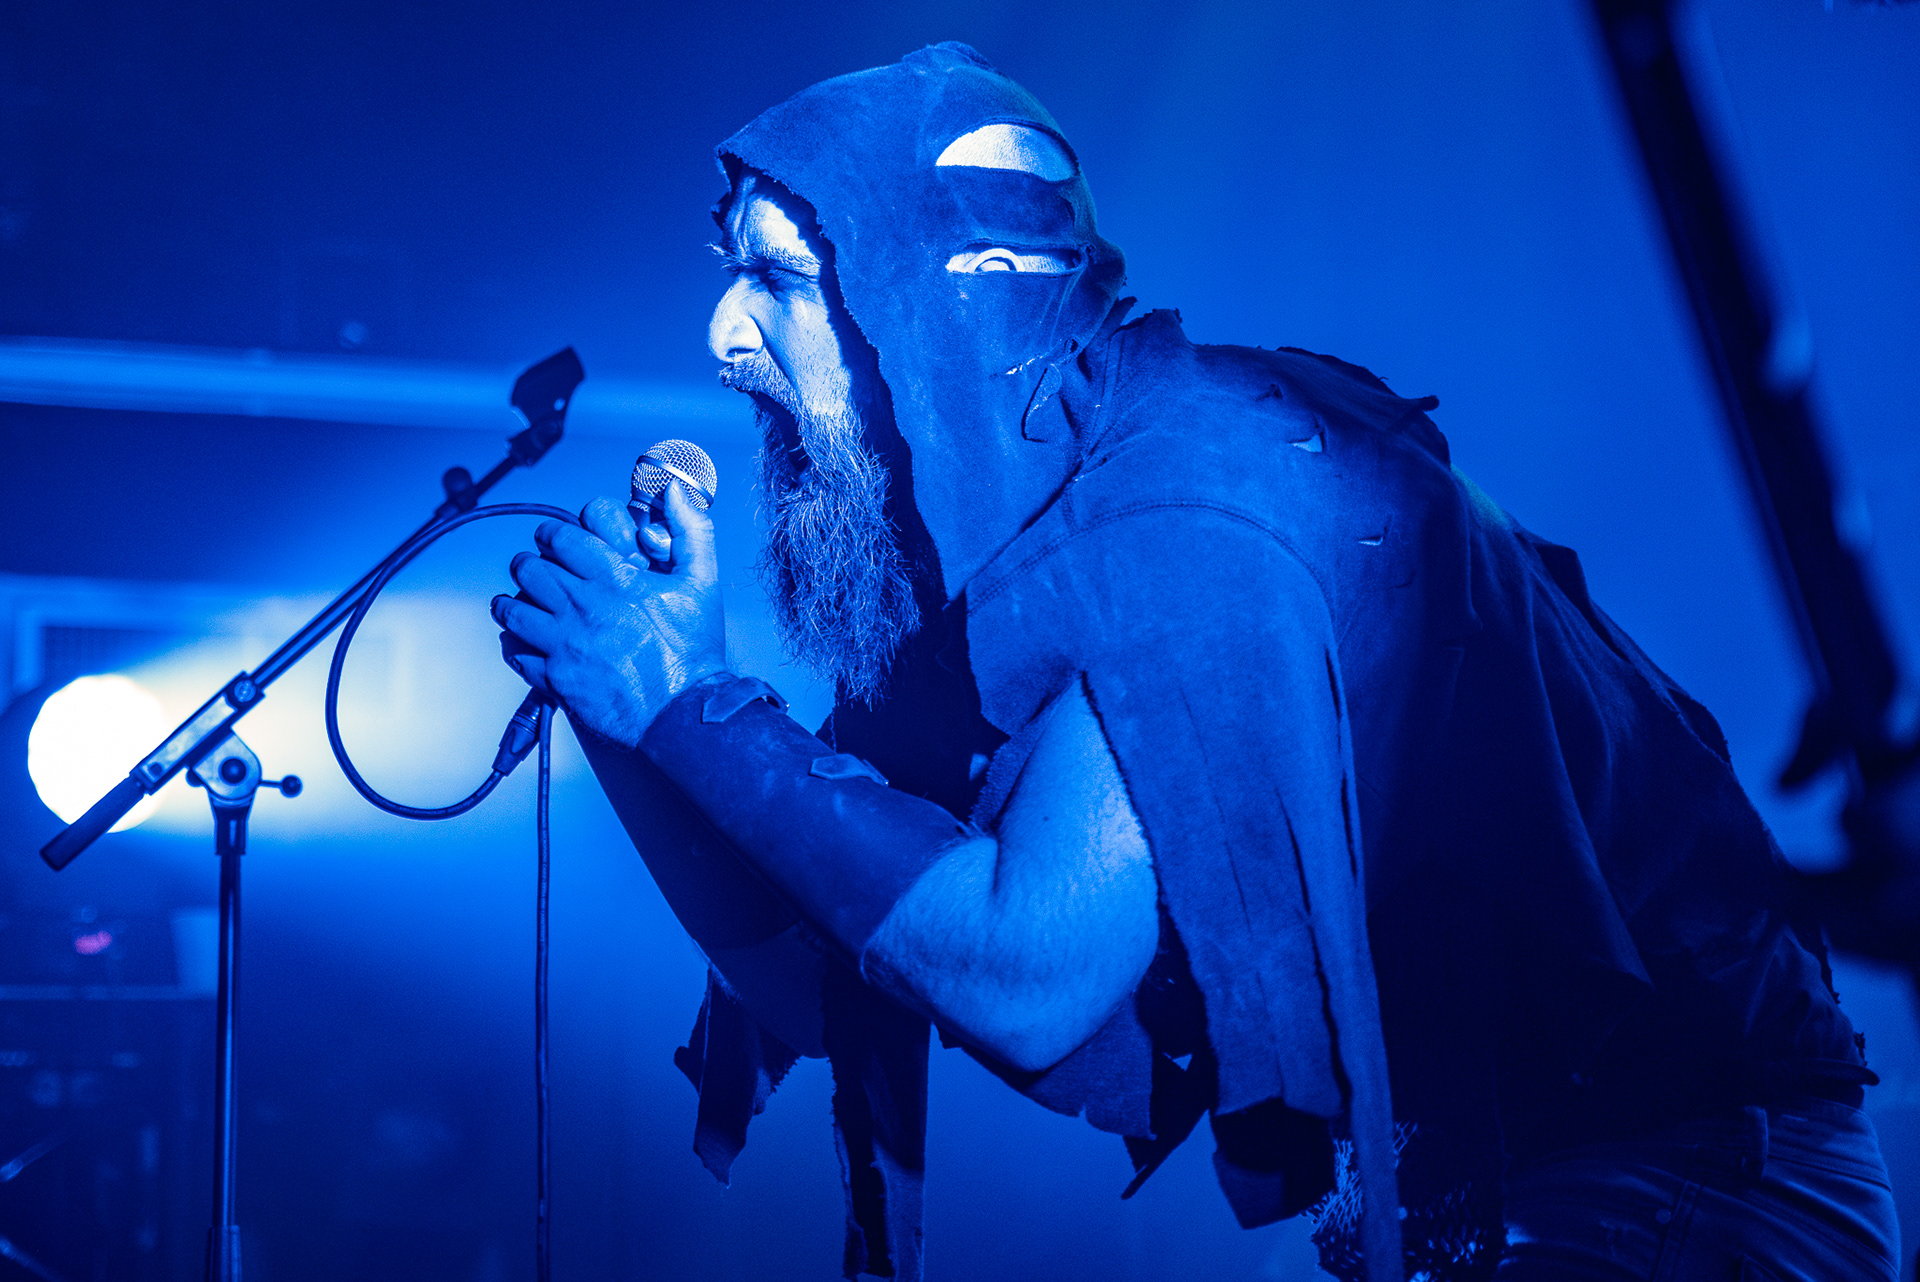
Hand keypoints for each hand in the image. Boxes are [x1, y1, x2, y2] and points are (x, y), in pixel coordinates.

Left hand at [493, 482, 727, 747]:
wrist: (683, 711)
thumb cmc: (694, 649)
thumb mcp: (703, 581)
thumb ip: (691, 530)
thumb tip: (677, 491)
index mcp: (614, 580)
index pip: (562, 538)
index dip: (554, 534)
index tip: (556, 540)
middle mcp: (583, 608)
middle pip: (529, 569)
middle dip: (530, 564)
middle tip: (536, 569)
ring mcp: (565, 643)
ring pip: (513, 608)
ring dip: (513, 601)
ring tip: (521, 601)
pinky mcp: (557, 677)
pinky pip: (516, 652)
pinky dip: (516, 643)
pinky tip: (526, 641)